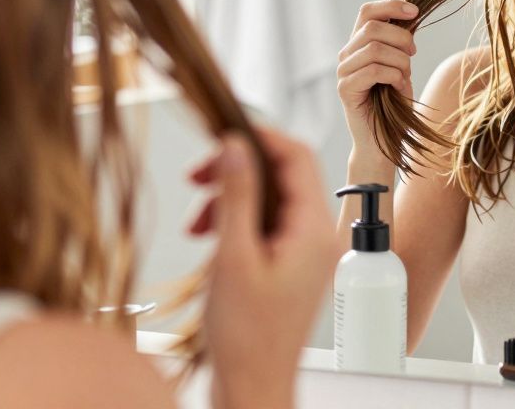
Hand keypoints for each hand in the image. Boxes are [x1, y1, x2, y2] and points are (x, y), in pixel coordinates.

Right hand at [185, 128, 338, 408]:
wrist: (253, 384)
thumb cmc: (245, 337)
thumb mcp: (233, 256)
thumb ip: (237, 196)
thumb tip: (234, 145)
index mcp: (314, 230)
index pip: (297, 156)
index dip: (260, 136)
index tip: (222, 132)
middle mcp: (317, 236)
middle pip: (282, 174)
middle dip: (237, 168)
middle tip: (198, 174)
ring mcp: (305, 250)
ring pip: (269, 198)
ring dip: (230, 197)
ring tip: (198, 220)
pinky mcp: (289, 263)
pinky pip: (265, 223)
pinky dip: (235, 220)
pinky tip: (208, 236)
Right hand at [336, 0, 418, 145]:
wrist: (383, 140)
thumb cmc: (394, 104)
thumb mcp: (401, 66)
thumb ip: (399, 42)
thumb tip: (411, 14)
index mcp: (358, 44)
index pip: (367, 11)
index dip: (391, 6)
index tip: (416, 12)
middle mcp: (346, 55)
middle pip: (373, 27)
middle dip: (401, 38)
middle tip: (412, 56)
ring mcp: (343, 72)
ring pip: (374, 48)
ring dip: (399, 61)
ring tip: (404, 76)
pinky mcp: (345, 89)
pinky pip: (372, 70)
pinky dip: (393, 76)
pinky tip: (398, 87)